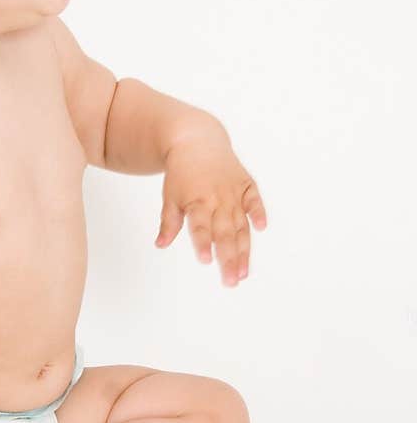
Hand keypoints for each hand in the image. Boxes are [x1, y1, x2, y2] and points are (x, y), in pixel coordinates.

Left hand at [155, 131, 266, 285]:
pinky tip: (261, 228)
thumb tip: (160, 244)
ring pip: (241, 225)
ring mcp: (234, 191)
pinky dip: (258, 213)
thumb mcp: (170, 197)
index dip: (204, 244)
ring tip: (244, 272)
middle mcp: (218, 198)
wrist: (196, 141)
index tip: (206, 261)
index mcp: (197, 201)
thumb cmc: (181, 174)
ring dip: (244, 249)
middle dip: (229, 259)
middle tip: (231, 281)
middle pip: (225, 233)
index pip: (201, 227)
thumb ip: (168, 222)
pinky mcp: (246, 184)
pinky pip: (254, 200)